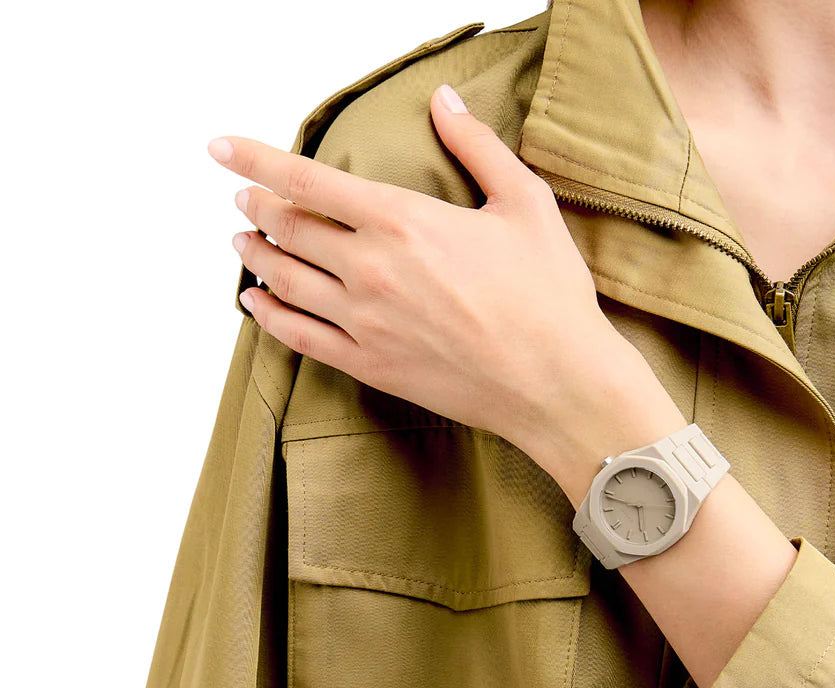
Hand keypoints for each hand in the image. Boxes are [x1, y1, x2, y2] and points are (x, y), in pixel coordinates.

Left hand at [208, 83, 615, 447]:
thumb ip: (478, 147)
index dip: (255, 159)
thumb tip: (444, 102)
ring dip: (254, 256)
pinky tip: (254, 302)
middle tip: (243, 198)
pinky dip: (268, 316)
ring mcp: (365, 322)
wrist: (558, 384)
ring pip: (284, 281)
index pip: (306, 181)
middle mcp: (371, 269)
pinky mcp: (371, 366)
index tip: (222, 150)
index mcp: (403, 221)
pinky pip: (299, 337)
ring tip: (241, 242)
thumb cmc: (549, 298)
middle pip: (288, 228)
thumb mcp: (526, 204)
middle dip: (257, 206)